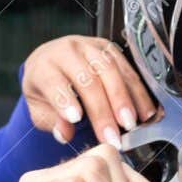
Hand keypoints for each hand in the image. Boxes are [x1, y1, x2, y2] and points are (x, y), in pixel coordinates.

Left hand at [22, 35, 157, 147]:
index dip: (66, 100)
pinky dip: (138, 91)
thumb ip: (50, 120)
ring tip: (132, 123)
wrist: (50, 61)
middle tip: (112, 134)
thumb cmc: (44, 88)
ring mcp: (90, 47)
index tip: (76, 119)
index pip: (54, 82)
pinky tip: (144, 110)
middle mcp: (67, 52)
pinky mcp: (110, 49)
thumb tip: (65, 133)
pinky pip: (128, 69)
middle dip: (102, 109)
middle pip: (87, 79)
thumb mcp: (37, 107)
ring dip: (124, 99)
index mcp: (44, 66)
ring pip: (111, 70)